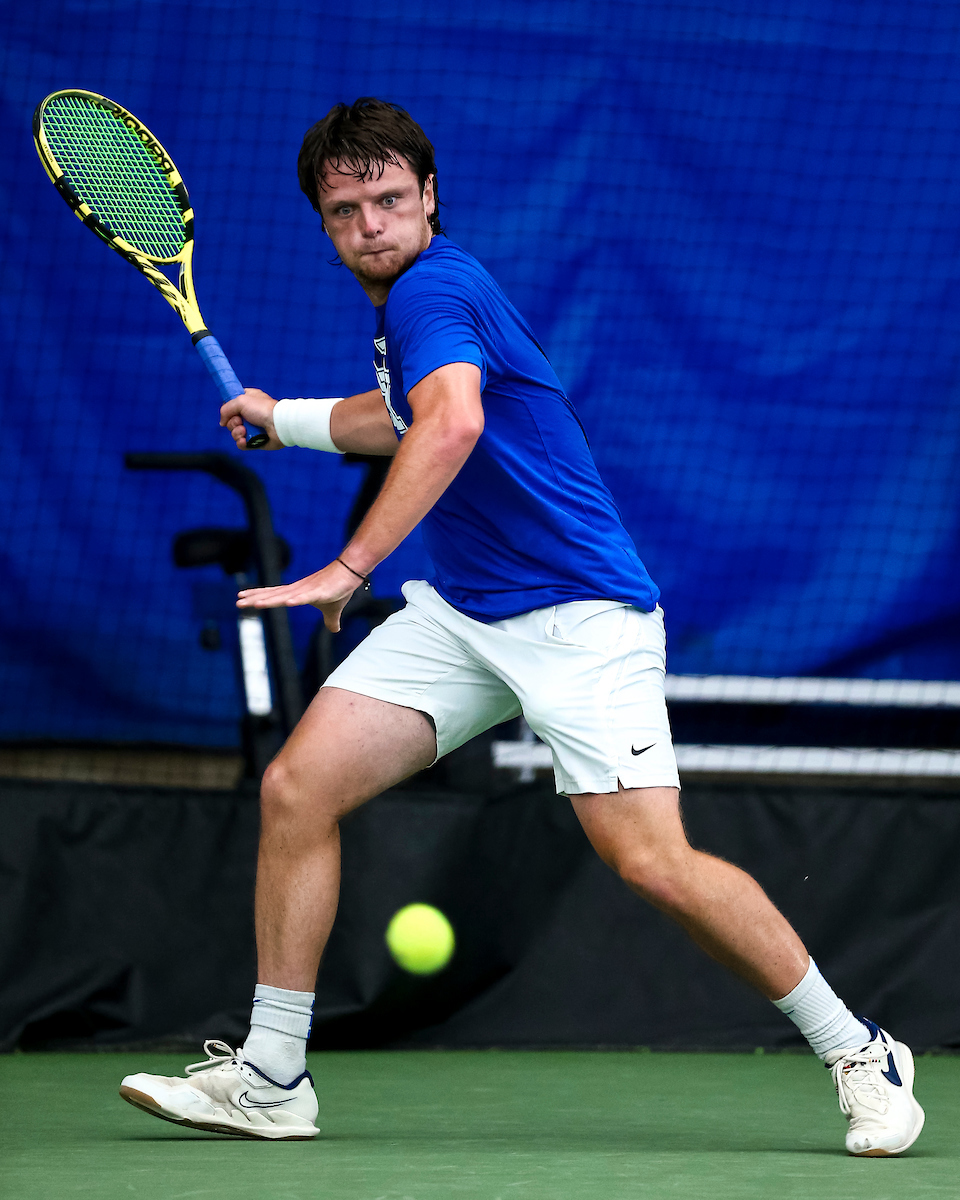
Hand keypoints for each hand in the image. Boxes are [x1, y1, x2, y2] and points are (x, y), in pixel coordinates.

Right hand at [220, 388, 282, 449]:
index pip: (232, 403)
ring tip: (244, 431)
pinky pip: (242, 444)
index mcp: (249, 400)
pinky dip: (241, 443)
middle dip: (232, 423)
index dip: (228, 408)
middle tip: (240, 421)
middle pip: (231, 421)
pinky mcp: (256, 441)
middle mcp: (250, 414)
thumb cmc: (263, 409)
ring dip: (237, 433)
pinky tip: (245, 440)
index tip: (230, 410)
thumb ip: (226, 409)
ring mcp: (253, 428)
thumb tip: (222, 422)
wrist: (279, 425)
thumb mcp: (240, 400)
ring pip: (235, 433)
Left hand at [236, 560, 361, 630]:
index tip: (242, 597)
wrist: (351, 571)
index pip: (273, 595)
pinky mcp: (321, 591)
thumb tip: (335, 630)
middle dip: (255, 598)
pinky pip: (307, 597)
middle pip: (274, 595)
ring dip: (270, 600)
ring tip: (255, 604)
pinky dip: (297, 599)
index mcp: (297, 593)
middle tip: (237, 601)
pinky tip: (287, 603)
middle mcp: (298, 590)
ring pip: (285, 596)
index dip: (257, 596)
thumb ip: (331, 620)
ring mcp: (308, 590)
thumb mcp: (333, 609)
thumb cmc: (340, 587)